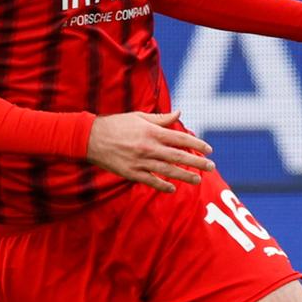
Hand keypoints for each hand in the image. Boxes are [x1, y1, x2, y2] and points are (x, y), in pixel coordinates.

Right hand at [86, 110, 213, 191]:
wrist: (90, 138)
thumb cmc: (116, 125)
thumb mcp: (139, 117)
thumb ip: (161, 118)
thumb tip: (179, 113)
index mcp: (151, 132)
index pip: (180, 138)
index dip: (196, 144)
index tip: (209, 149)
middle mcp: (148, 147)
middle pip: (178, 156)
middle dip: (197, 162)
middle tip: (211, 167)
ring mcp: (140, 161)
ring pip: (167, 171)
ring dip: (184, 176)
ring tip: (198, 180)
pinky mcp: (131, 173)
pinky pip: (150, 181)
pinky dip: (162, 185)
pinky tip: (172, 189)